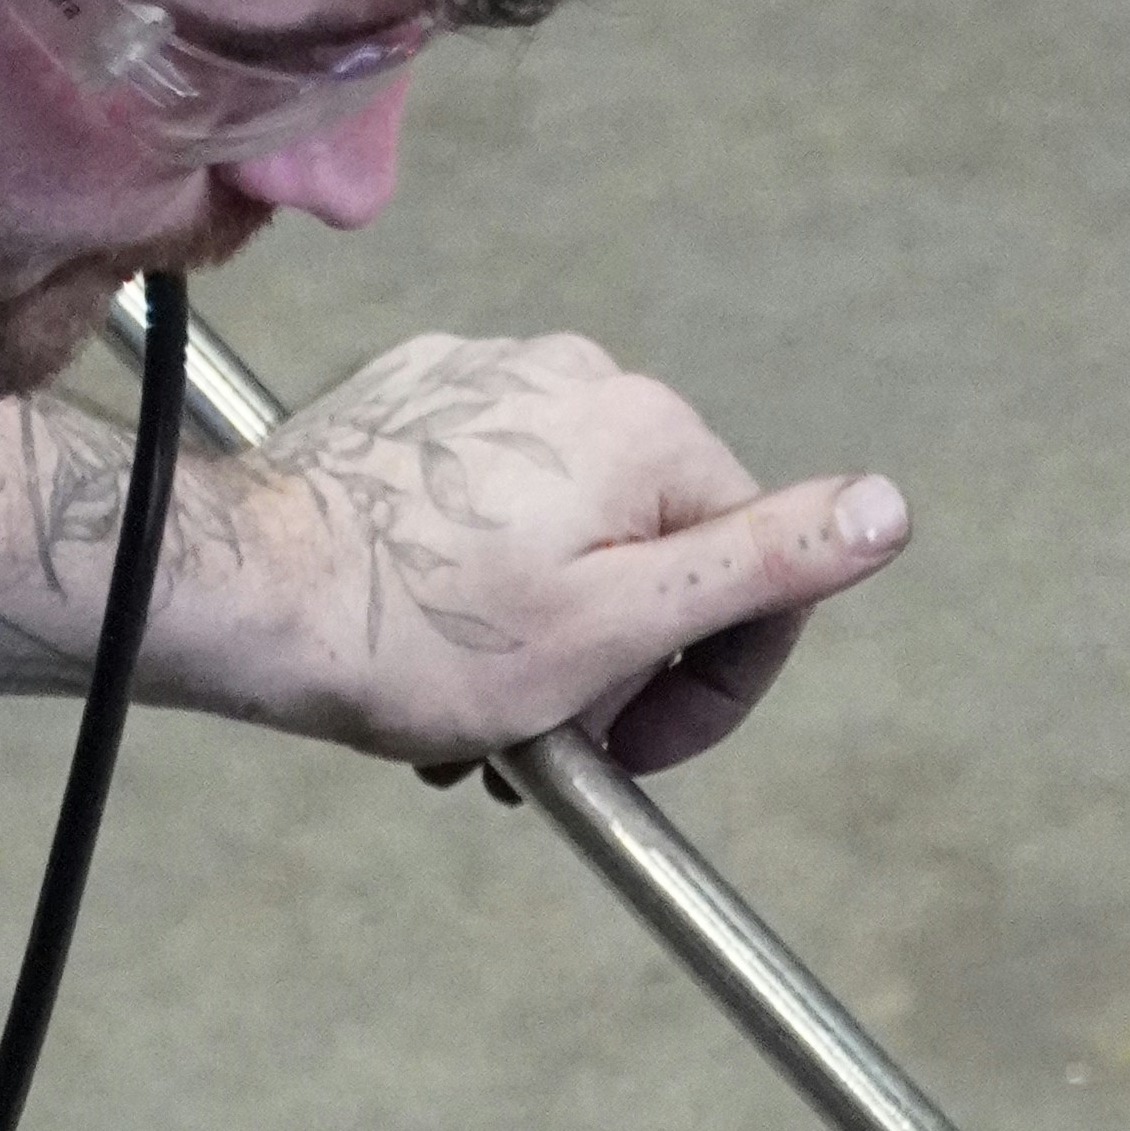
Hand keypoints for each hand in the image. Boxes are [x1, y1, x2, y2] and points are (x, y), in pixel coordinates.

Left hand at [194, 328, 909, 772]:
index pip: (751, 564)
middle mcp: (577, 375)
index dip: (715, 685)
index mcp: (650, 432)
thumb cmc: (419, 634)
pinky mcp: (411, 393)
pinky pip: (485, 491)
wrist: (237, 591)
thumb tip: (892, 506)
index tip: (638, 755)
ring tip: (470, 714)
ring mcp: (486, 375)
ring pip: (566, 525)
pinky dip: (477, 569)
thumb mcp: (617, 627)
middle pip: (653, 544)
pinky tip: (426, 635)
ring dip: (544, 627)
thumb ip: (762, 563)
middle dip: (615, 659)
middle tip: (541, 745)